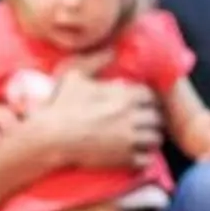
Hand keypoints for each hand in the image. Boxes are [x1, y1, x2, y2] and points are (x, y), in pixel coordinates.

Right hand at [30, 69, 161, 170]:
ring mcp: (130, 139)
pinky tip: (133, 154)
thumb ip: (95, 62)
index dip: (145, 100)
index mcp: (124, 96)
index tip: (138, 104)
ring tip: (140, 139)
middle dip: (150, 120)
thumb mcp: (75, 77)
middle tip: (141, 122)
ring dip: (149, 138)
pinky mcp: (124, 159)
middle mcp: (132, 117)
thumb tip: (112, 50)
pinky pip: (146, 159)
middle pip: (157, 118)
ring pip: (156, 139)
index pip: (150, 96)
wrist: (52, 137)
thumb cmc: (62, 106)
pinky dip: (142, 157)